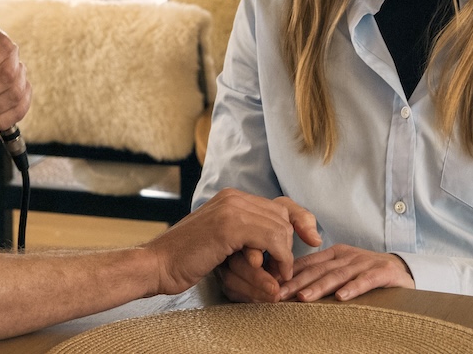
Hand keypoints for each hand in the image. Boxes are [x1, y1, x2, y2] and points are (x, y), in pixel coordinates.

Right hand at [142, 190, 320, 296]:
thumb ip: (246, 235)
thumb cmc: (187, 259)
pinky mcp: (229, 225)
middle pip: (284, 215)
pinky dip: (279, 258)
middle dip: (290, 244)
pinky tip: (271, 272)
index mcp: (231, 197)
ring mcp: (231, 208)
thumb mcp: (221, 241)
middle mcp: (233, 197)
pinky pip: (272, 238)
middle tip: (283, 271)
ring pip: (280, 227)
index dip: (302, 218)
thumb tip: (284, 240)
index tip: (314, 239)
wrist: (158, 265)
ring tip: (277, 276)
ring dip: (284, 256)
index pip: (281, 203)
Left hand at [276, 244, 413, 302]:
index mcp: (333, 254)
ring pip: (337, 275)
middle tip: (278, 295)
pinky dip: (352, 288)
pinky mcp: (382, 271)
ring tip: (303, 298)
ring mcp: (364, 262)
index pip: (306, 264)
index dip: (287, 274)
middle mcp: (346, 256)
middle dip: (295, 283)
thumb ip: (321, 274)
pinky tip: (341, 297)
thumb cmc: (366, 273)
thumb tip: (290, 288)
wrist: (403, 270)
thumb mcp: (341, 270)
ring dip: (319, 287)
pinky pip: (365, 280)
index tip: (269, 286)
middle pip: (317, 270)